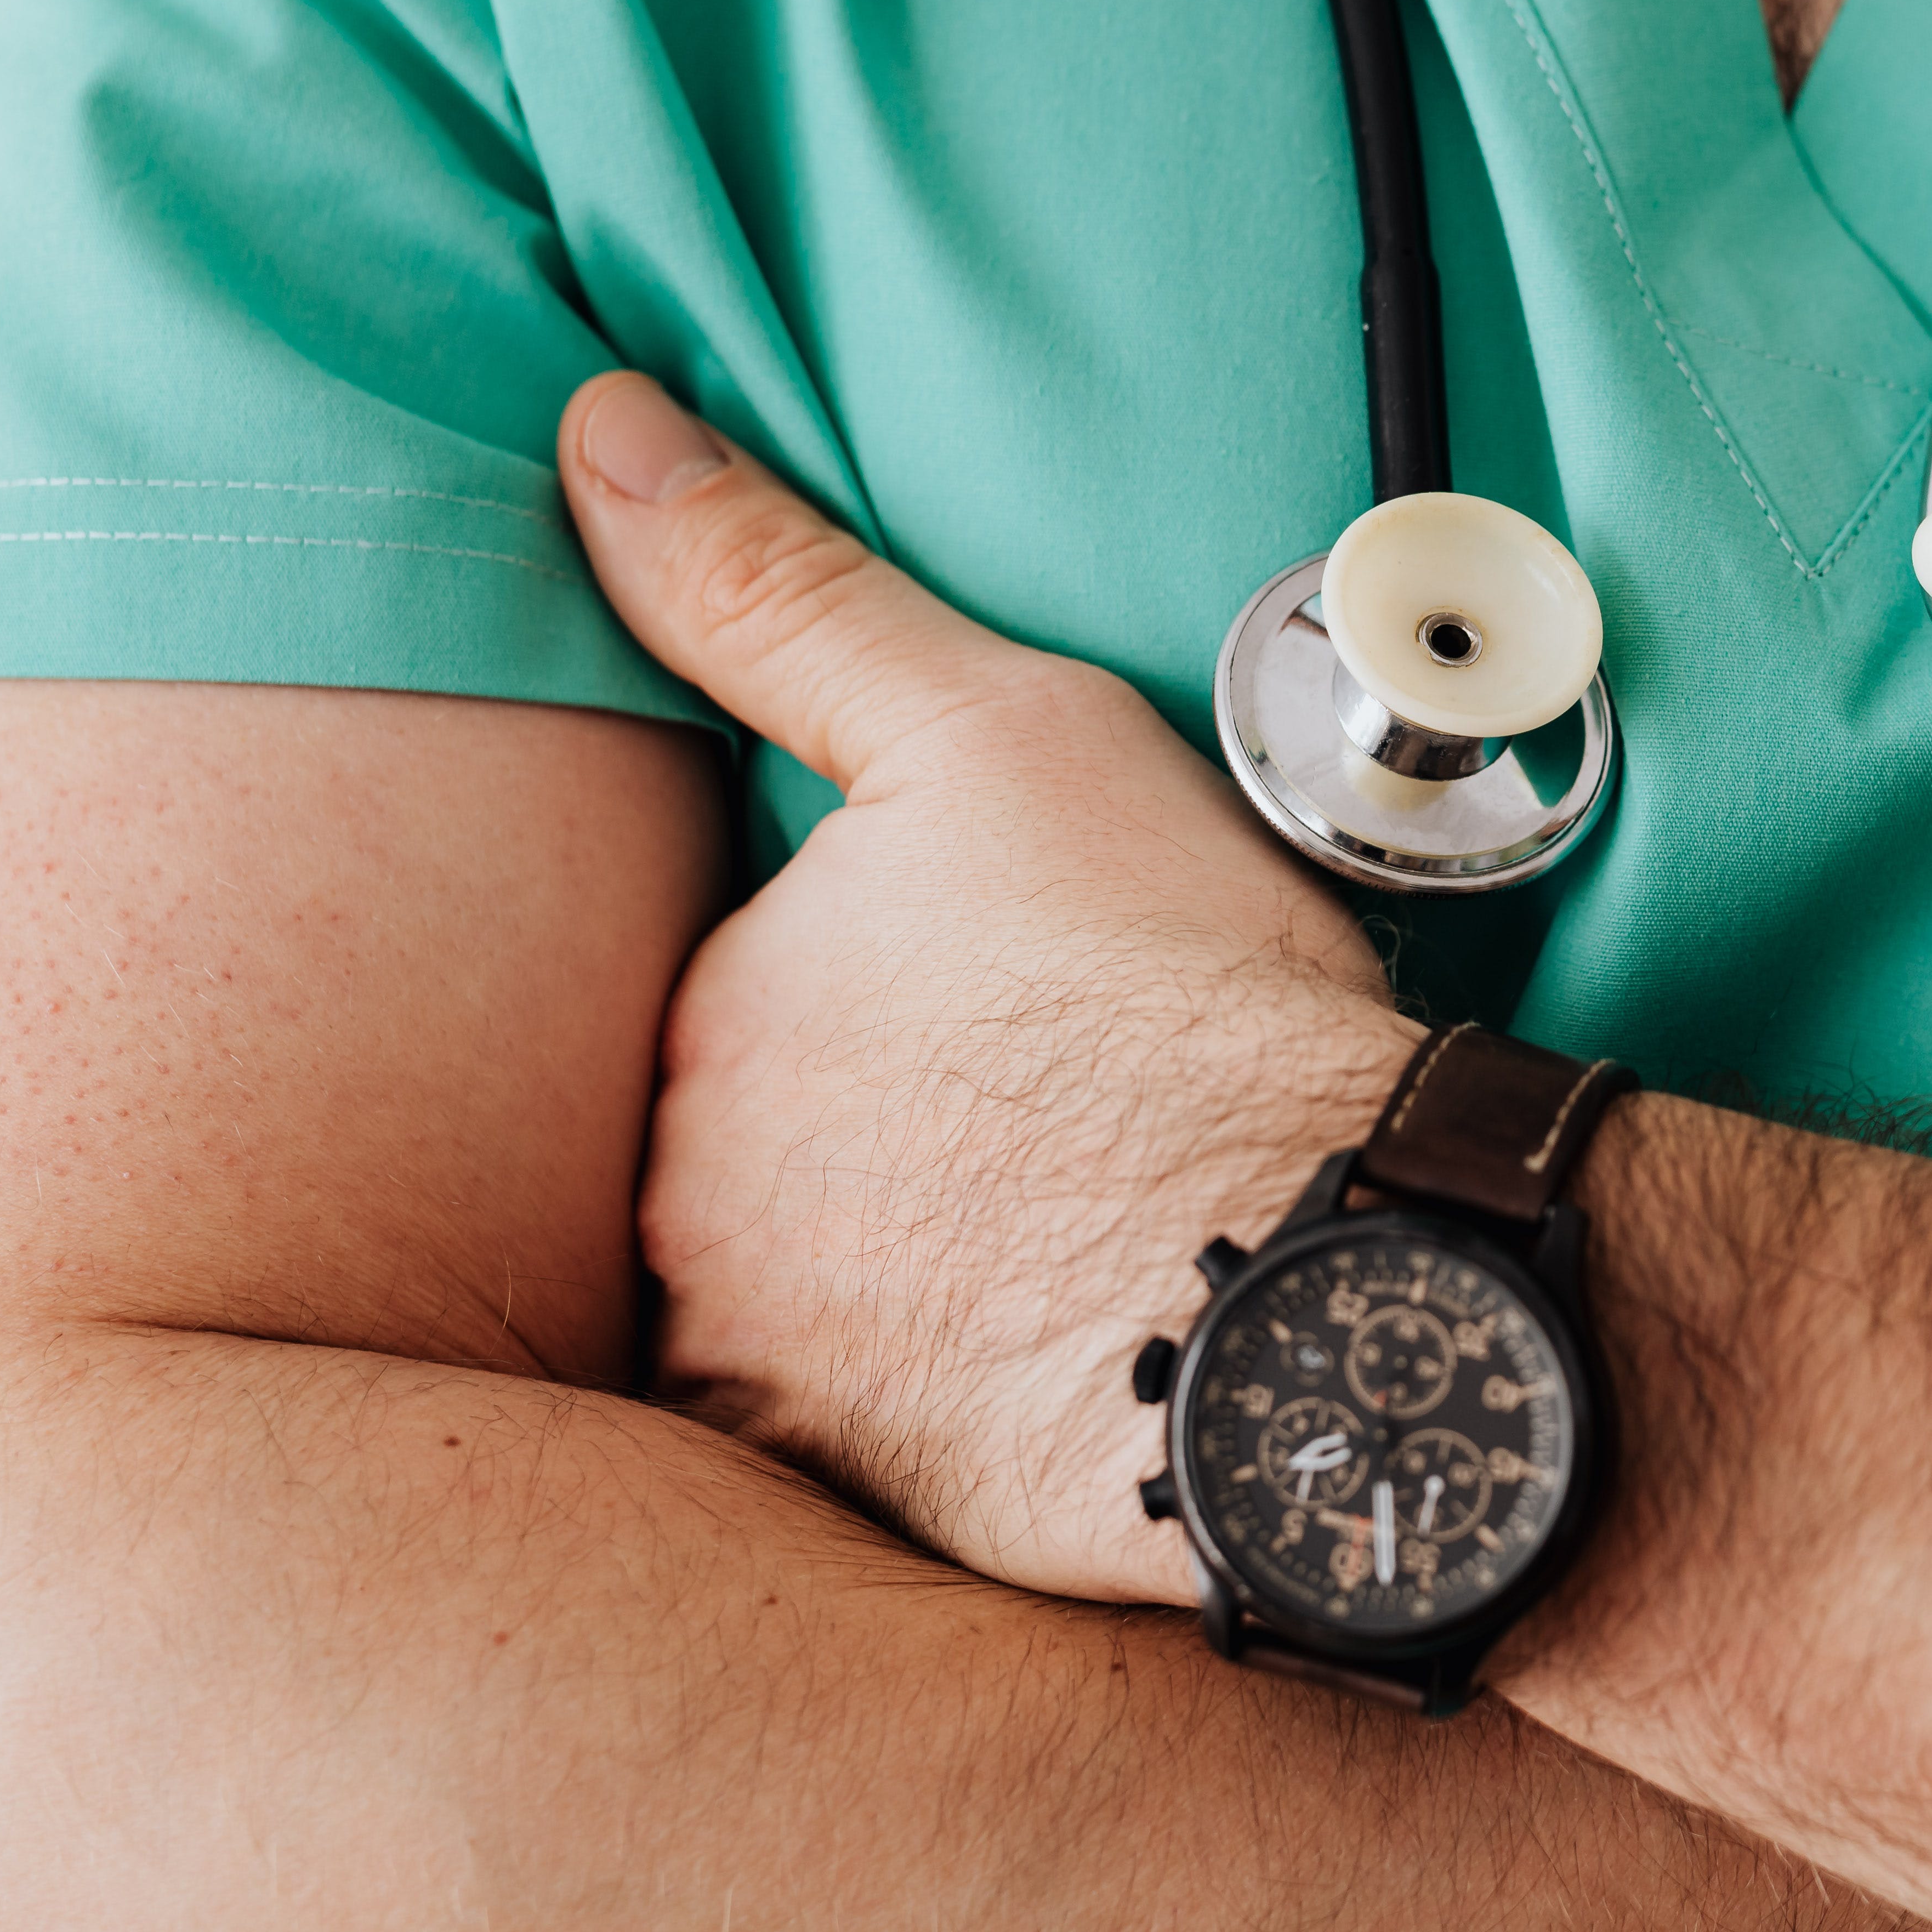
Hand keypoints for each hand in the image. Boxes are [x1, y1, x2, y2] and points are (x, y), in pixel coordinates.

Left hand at [557, 373, 1418, 1603]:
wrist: (1332, 1273)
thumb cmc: (1191, 999)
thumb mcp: (998, 732)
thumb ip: (780, 596)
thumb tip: (599, 436)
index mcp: (718, 1009)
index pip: (766, 992)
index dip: (917, 995)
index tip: (1043, 1013)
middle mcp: (690, 1193)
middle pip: (769, 1152)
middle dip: (893, 1142)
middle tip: (1071, 1133)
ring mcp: (764, 1359)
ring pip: (809, 1296)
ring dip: (910, 1276)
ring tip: (1086, 1248)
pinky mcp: (850, 1495)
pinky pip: (856, 1436)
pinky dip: (935, 1400)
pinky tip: (1053, 1360)